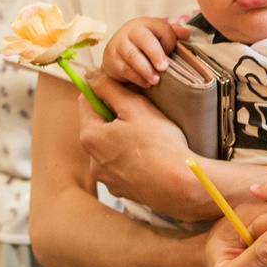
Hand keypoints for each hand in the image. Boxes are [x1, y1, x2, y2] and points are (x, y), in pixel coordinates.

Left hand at [76, 77, 210, 217]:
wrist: (180, 185)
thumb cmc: (160, 144)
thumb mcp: (135, 107)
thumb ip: (108, 87)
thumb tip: (90, 75)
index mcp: (90, 137)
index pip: (86, 102)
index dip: (105, 92)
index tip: (125, 93)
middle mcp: (92, 161)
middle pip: (98, 126)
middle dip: (116, 118)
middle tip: (141, 116)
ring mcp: (106, 179)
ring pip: (110, 148)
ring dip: (122, 140)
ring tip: (148, 139)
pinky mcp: (121, 190)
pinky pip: (121, 167)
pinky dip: (131, 161)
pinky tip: (149, 159)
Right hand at [102, 17, 185, 87]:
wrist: (117, 52)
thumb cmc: (145, 45)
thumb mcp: (159, 37)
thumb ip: (173, 34)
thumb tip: (186, 34)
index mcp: (145, 23)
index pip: (160, 28)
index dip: (169, 40)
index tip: (171, 56)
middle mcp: (130, 31)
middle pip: (143, 39)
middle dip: (155, 53)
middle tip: (163, 68)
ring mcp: (118, 44)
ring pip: (132, 56)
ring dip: (145, 70)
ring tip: (155, 81)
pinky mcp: (111, 59)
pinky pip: (124, 69)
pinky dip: (136, 78)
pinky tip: (146, 83)